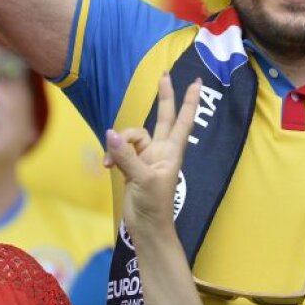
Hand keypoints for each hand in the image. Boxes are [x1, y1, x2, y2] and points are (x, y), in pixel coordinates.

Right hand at [105, 74, 200, 233]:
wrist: (146, 229)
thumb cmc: (155, 206)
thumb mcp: (143, 180)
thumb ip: (127, 156)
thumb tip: (111, 134)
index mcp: (171, 151)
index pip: (183, 120)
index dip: (190, 101)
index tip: (198, 82)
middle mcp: (160, 150)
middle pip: (162, 117)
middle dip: (164, 97)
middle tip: (164, 75)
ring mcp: (146, 158)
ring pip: (131, 136)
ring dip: (118, 144)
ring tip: (109, 163)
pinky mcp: (131, 167)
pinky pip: (119, 150)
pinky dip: (111, 155)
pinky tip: (106, 167)